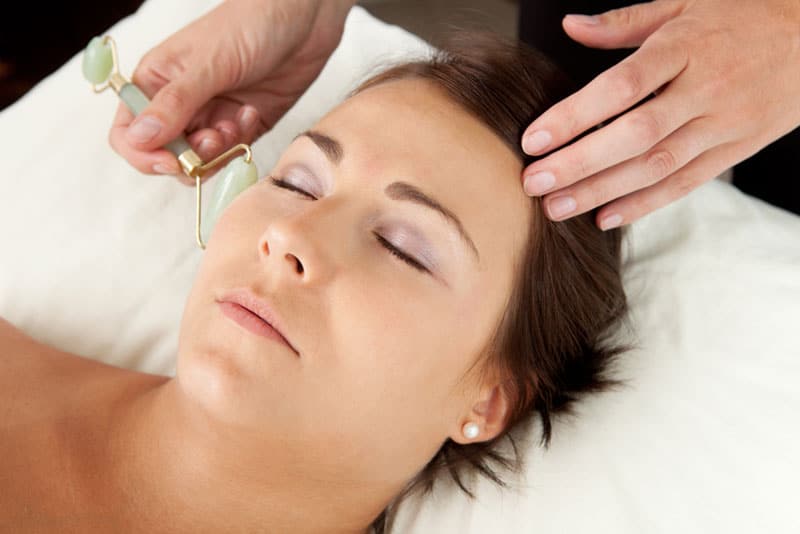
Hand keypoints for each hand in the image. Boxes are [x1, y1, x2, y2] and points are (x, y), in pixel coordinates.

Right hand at [109, 0, 354, 184]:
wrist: (304, 17)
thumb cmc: (251, 24)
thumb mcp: (210, 63)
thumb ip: (175, 104)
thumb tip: (139, 138)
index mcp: (156, 82)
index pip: (129, 134)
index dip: (144, 155)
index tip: (172, 161)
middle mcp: (179, 103)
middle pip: (166, 155)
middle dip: (190, 157)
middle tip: (216, 137)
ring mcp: (211, 116)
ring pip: (200, 161)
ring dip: (218, 151)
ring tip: (237, 122)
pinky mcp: (241, 125)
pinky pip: (231, 153)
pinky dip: (240, 142)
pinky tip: (252, 112)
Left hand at [520, 0, 799, 228]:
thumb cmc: (743, 16)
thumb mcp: (687, 4)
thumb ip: (626, 21)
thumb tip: (572, 26)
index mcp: (684, 47)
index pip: (622, 87)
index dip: (576, 115)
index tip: (534, 138)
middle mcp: (704, 89)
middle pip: (635, 135)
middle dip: (579, 164)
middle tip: (533, 183)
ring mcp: (722, 124)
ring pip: (656, 166)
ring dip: (602, 191)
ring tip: (555, 207)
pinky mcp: (735, 149)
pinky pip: (686, 183)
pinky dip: (645, 204)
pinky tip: (606, 217)